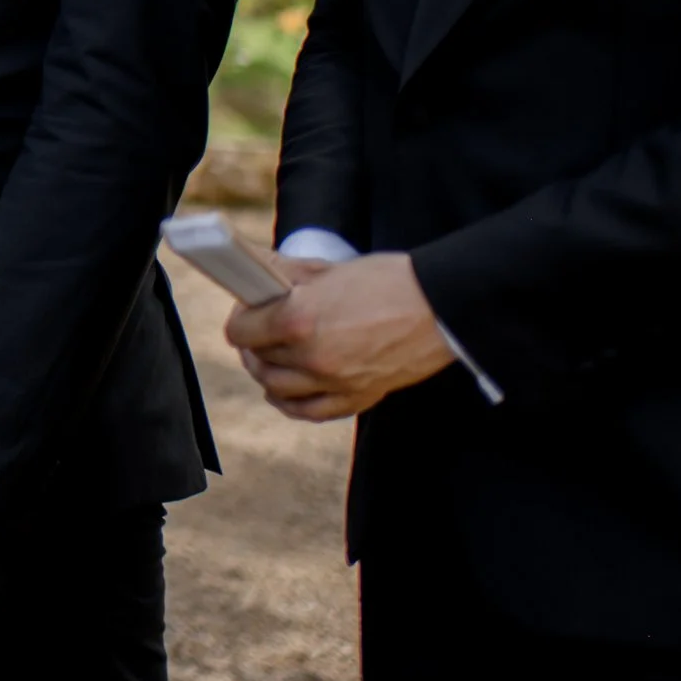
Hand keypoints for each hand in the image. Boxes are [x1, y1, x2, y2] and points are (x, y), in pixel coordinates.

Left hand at [225, 250, 454, 421]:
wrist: (441, 307)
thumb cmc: (387, 281)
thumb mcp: (326, 268)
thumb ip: (282, 274)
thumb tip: (251, 272)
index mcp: (298, 320)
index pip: (241, 332)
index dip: (239, 318)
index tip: (245, 310)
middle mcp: (312, 357)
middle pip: (257, 359)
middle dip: (254, 341)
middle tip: (260, 327)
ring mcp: (335, 383)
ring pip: (276, 389)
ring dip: (267, 372)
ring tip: (269, 355)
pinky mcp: (357, 398)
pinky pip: (309, 412)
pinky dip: (290, 402)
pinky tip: (285, 390)